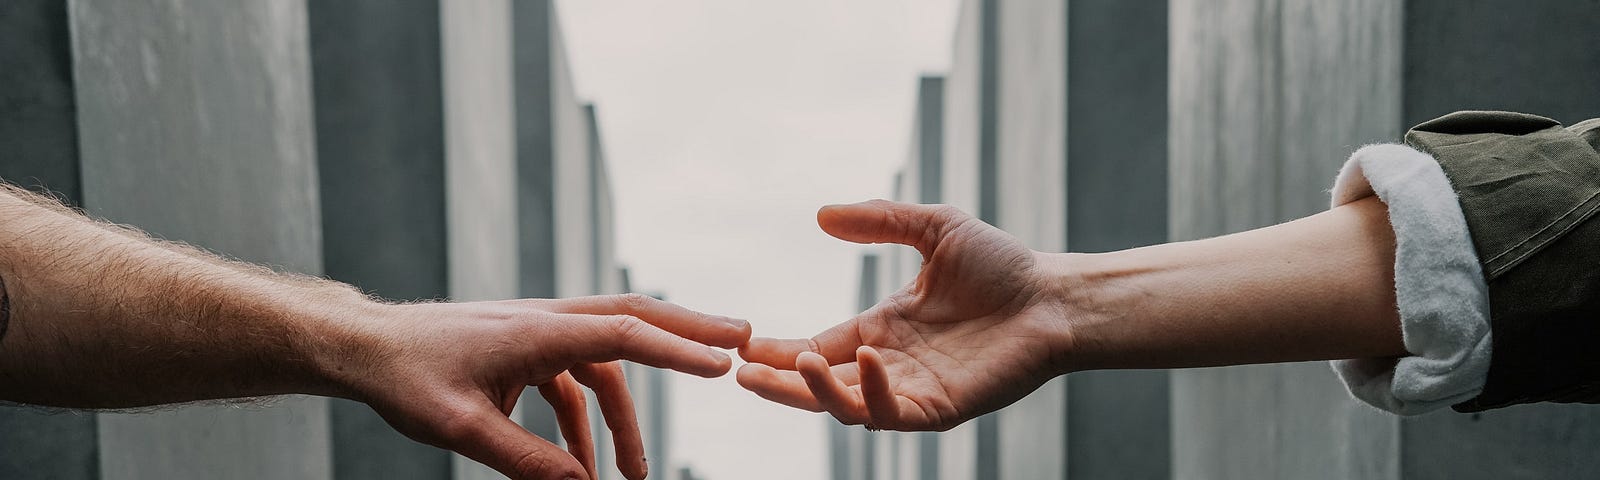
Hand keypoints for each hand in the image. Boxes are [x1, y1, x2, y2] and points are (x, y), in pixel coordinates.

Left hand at [324, 293, 750, 479]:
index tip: (724, 362)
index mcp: (538, 330)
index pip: (624, 334)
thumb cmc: (408, 379)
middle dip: (690, 333)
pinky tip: (584, 469)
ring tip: (639, 476)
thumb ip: (528, 461)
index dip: (678, 348)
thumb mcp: (464, 429)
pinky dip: (587, 424)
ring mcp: (540, 334)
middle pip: (635, 319)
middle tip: (743, 342)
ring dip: (627, 417)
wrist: (366, 349)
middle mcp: (548, 322)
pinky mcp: (528, 351)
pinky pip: (575, 383)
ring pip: (608, 362)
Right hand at [736, 200, 1074, 430]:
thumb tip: (821, 215)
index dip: (779, 351)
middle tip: (742, 373)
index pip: (818, 347)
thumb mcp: (933, 228)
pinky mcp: (941, 408)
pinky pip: (894, 413)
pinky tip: (865, 360)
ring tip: (795, 364)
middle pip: (820, 384)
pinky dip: (873, 393)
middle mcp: (890, 364)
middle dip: (779, 383)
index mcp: (882, 329)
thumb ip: (879, 221)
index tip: (743, 345)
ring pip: (848, 407)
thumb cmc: (1003, 265)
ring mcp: (914, 389)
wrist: (1055, 296)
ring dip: (815, 391)